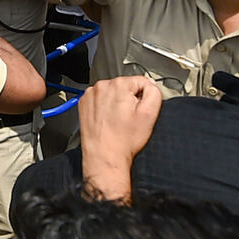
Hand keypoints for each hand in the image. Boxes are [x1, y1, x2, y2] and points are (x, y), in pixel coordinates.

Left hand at [78, 75, 161, 201]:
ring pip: (112, 93)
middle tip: (129, 118)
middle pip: (125, 86)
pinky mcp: (84, 104)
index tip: (139, 110)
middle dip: (129, 100)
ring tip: (118, 121)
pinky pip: (100, 100)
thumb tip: (150, 85)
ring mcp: (91, 95)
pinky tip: (108, 121)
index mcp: (119, 85)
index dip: (144, 97)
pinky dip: (105, 108)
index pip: (141, 81)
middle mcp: (102, 86)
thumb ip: (154, 92)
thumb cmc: (124, 140)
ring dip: (116, 103)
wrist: (104, 156)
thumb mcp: (150, 114)